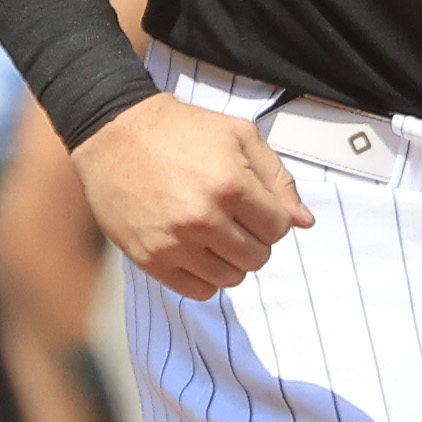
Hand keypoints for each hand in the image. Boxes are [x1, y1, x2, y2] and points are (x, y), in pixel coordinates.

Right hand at [71, 94, 312, 298]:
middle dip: (255, 240)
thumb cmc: (183, 130)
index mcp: (231, 186)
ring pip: (230, 278)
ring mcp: (173, 243)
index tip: (256, 206)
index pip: (278, 229)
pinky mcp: (148, 258)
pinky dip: (206, 277)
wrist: (116, 133)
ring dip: (232, 260)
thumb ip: (278, 180)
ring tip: (217, 234)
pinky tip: (199, 252)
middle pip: (257, 257)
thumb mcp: (241, 136)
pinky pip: (196, 291)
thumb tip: (304, 222)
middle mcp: (202, 219)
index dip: (273, 218)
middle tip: (237, 220)